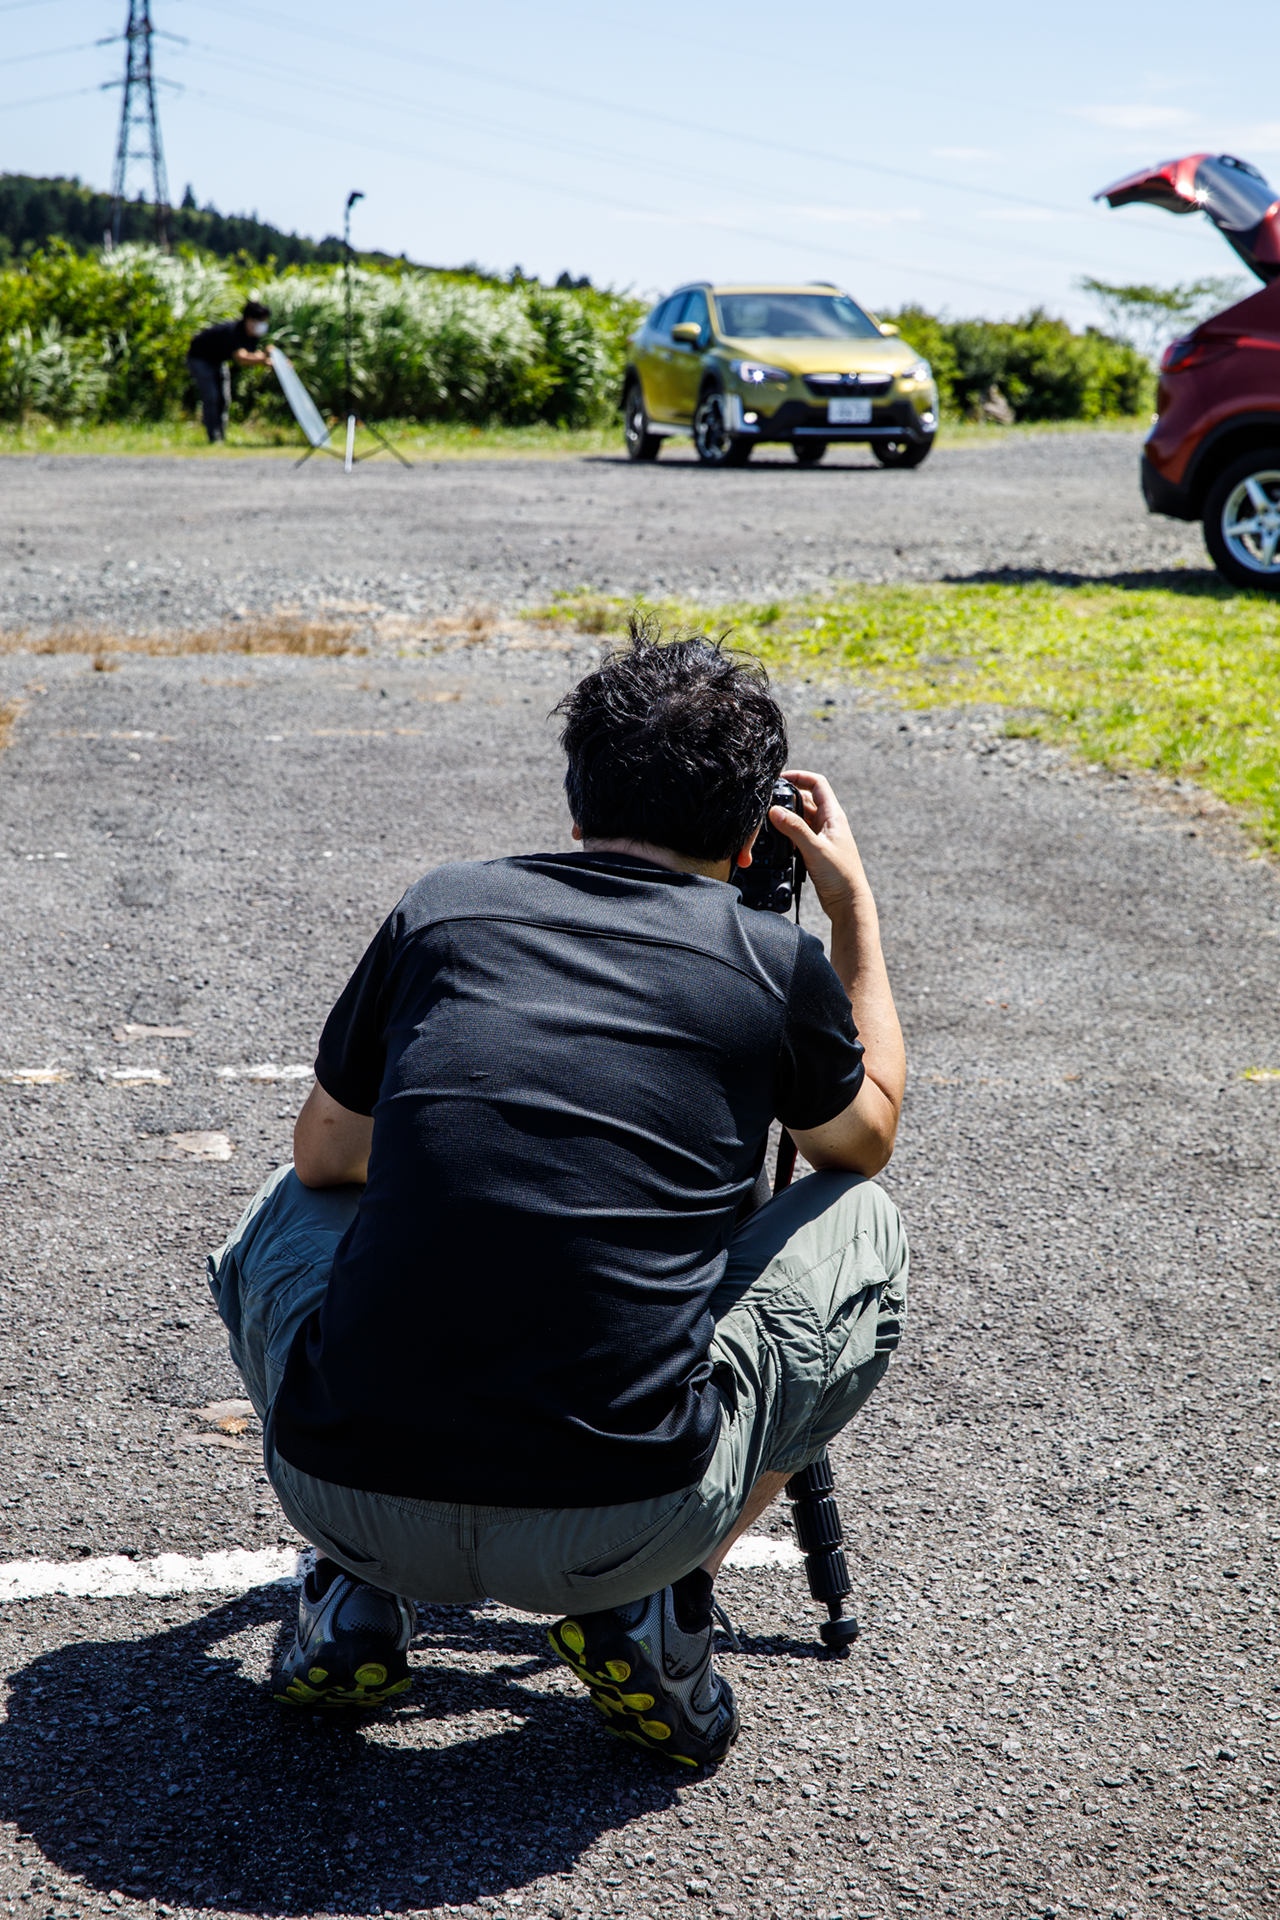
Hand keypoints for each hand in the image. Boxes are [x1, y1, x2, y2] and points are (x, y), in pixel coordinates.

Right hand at [768, 770, 867, 922]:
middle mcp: (828, 823)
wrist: (847, 903)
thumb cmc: (840, 876)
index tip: (781, 778)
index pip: (817, 784)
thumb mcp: (815, 849)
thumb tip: (774, 811)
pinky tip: (777, 840)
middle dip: (787, 798)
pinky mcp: (814, 851)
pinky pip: (798, 835)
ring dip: (786, 818)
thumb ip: (794, 829)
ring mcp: (821, 837)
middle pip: (805, 800)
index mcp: (833, 816)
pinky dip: (786, 834)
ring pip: (799, 818)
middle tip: (768, 802)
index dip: (800, 776)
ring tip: (769, 821)